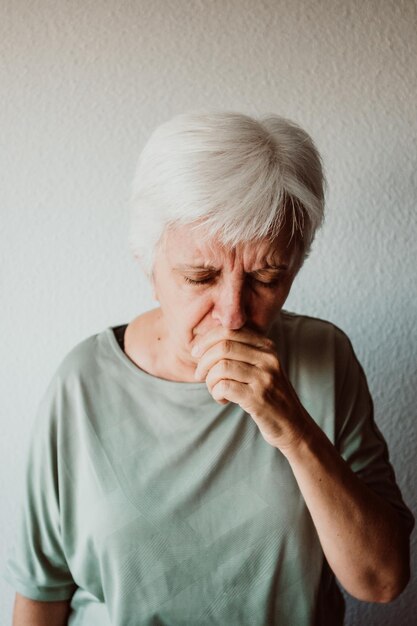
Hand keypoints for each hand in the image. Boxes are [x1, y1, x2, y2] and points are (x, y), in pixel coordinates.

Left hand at [192, 326, 307, 449]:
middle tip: (199, 375)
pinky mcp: (259, 399)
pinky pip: (225, 387)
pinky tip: (222, 400)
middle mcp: (268, 358)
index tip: (196, 353)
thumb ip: (240, 350)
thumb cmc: (267, 393)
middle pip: (223, 347)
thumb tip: (203, 340)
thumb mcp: (260, 366)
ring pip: (221, 367)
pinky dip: (216, 393)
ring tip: (215, 390)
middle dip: (203, 361)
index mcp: (266, 346)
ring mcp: (265, 378)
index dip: (206, 340)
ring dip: (210, 380)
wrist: (292, 425)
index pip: (229, 330)